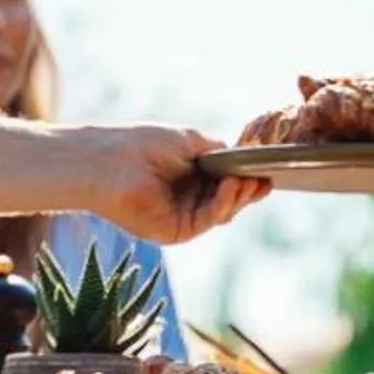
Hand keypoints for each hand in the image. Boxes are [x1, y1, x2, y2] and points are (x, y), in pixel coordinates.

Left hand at [79, 124, 270, 245]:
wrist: (109, 161)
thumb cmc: (143, 145)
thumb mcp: (190, 141)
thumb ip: (217, 151)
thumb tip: (240, 158)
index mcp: (188, 178)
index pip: (224, 183)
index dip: (245, 179)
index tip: (264, 172)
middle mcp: (186, 200)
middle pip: (227, 201)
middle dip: (247, 191)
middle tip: (263, 180)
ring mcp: (180, 218)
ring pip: (221, 213)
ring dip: (237, 197)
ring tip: (246, 180)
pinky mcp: (174, 232)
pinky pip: (206, 220)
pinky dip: (221, 204)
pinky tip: (229, 186)